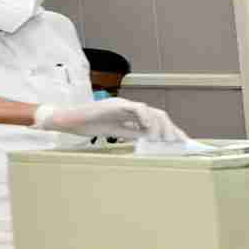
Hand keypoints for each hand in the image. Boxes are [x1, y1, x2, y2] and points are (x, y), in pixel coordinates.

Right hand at [33, 98, 187, 141]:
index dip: (170, 130)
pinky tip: (149, 131)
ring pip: (151, 111)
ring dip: (161, 126)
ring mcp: (123, 104)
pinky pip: (136, 109)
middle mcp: (129, 107)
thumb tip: (148, 141)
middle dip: (171, 129)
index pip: (156, 120)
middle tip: (178, 144)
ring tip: (164, 140)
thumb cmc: (87, 125)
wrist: (68, 120)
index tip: (181, 143)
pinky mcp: (115, 105)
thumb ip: (131, 134)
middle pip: (158, 114)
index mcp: (130, 114)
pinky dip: (145, 119)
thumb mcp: (114, 132)